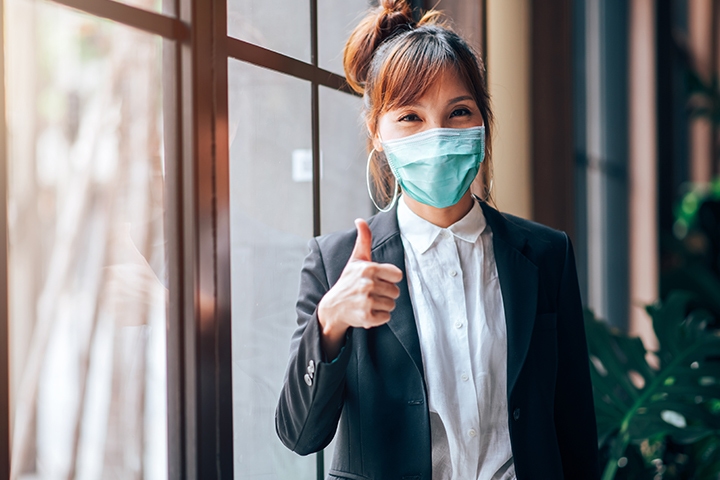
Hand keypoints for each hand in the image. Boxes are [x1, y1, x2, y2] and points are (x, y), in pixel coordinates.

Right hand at [317, 218, 402, 356]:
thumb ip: (363, 240)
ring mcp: (366, 301)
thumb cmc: (348, 281)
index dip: (389, 279)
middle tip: (370, 293)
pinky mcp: (366, 317)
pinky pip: (386, 318)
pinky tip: (367, 312)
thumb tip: (360, 220)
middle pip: (395, 292)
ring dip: (382, 306)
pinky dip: (378, 317)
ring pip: (391, 305)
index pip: (397, 275)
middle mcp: (367, 284)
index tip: (378, 280)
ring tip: (368, 302)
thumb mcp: (356, 260)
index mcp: (368, 268)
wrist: (333, 307)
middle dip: (386, 294)